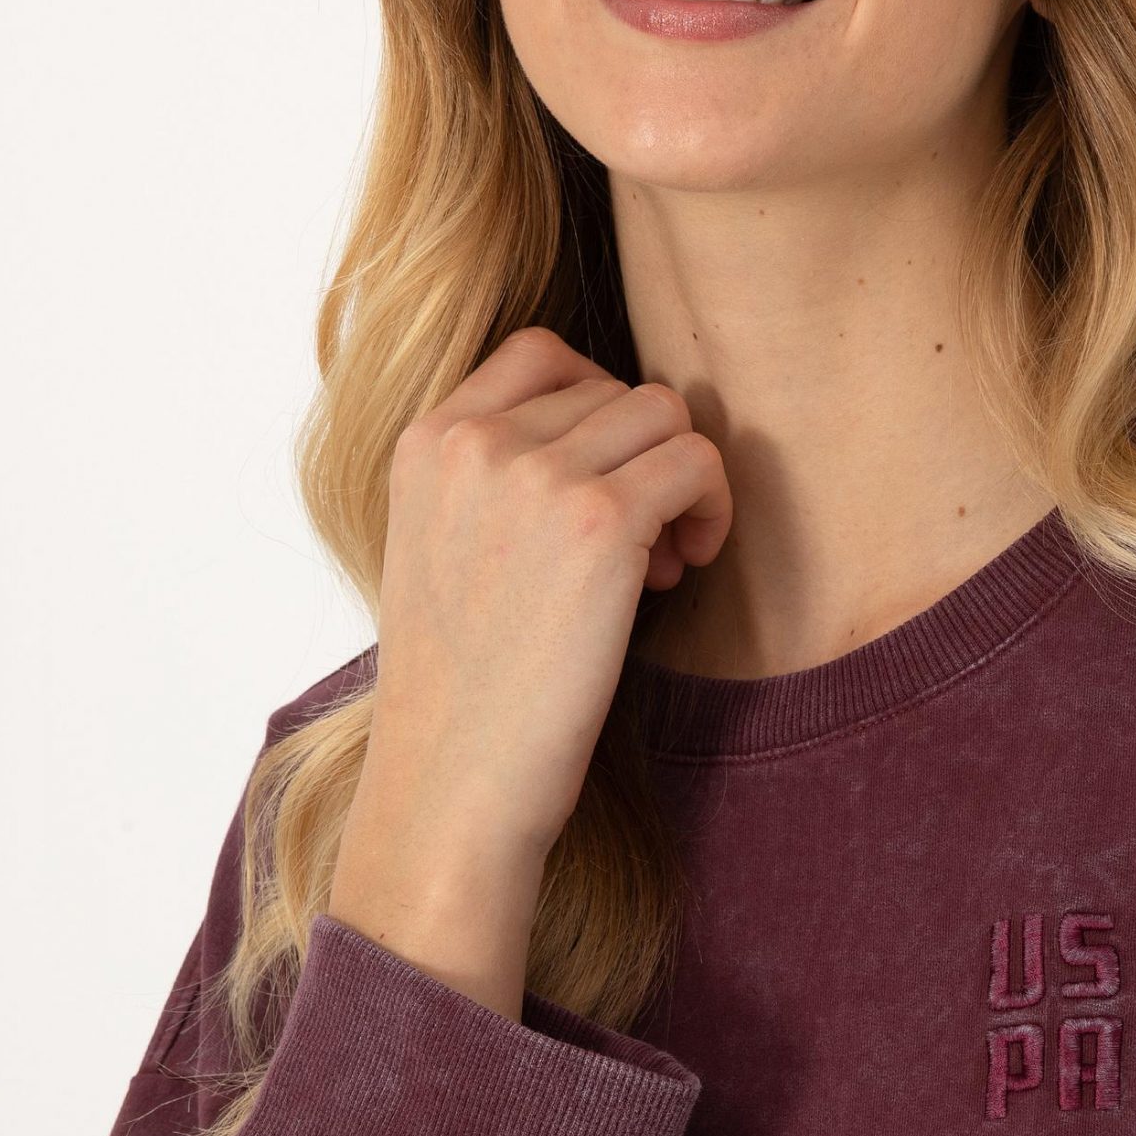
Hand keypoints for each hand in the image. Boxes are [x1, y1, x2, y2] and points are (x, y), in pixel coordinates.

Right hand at [349, 326, 731, 871]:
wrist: (453, 782)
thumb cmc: (460, 689)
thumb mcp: (439, 549)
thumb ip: (493, 477)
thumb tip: (610, 430)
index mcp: (424, 442)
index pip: (538, 353)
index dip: (595, 406)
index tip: (606, 478)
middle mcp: (475, 442)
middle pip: (614, 388)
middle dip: (641, 458)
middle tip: (644, 546)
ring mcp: (536, 474)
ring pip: (665, 414)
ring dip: (683, 480)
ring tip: (664, 560)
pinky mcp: (600, 520)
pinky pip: (697, 461)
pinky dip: (711, 508)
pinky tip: (688, 568)